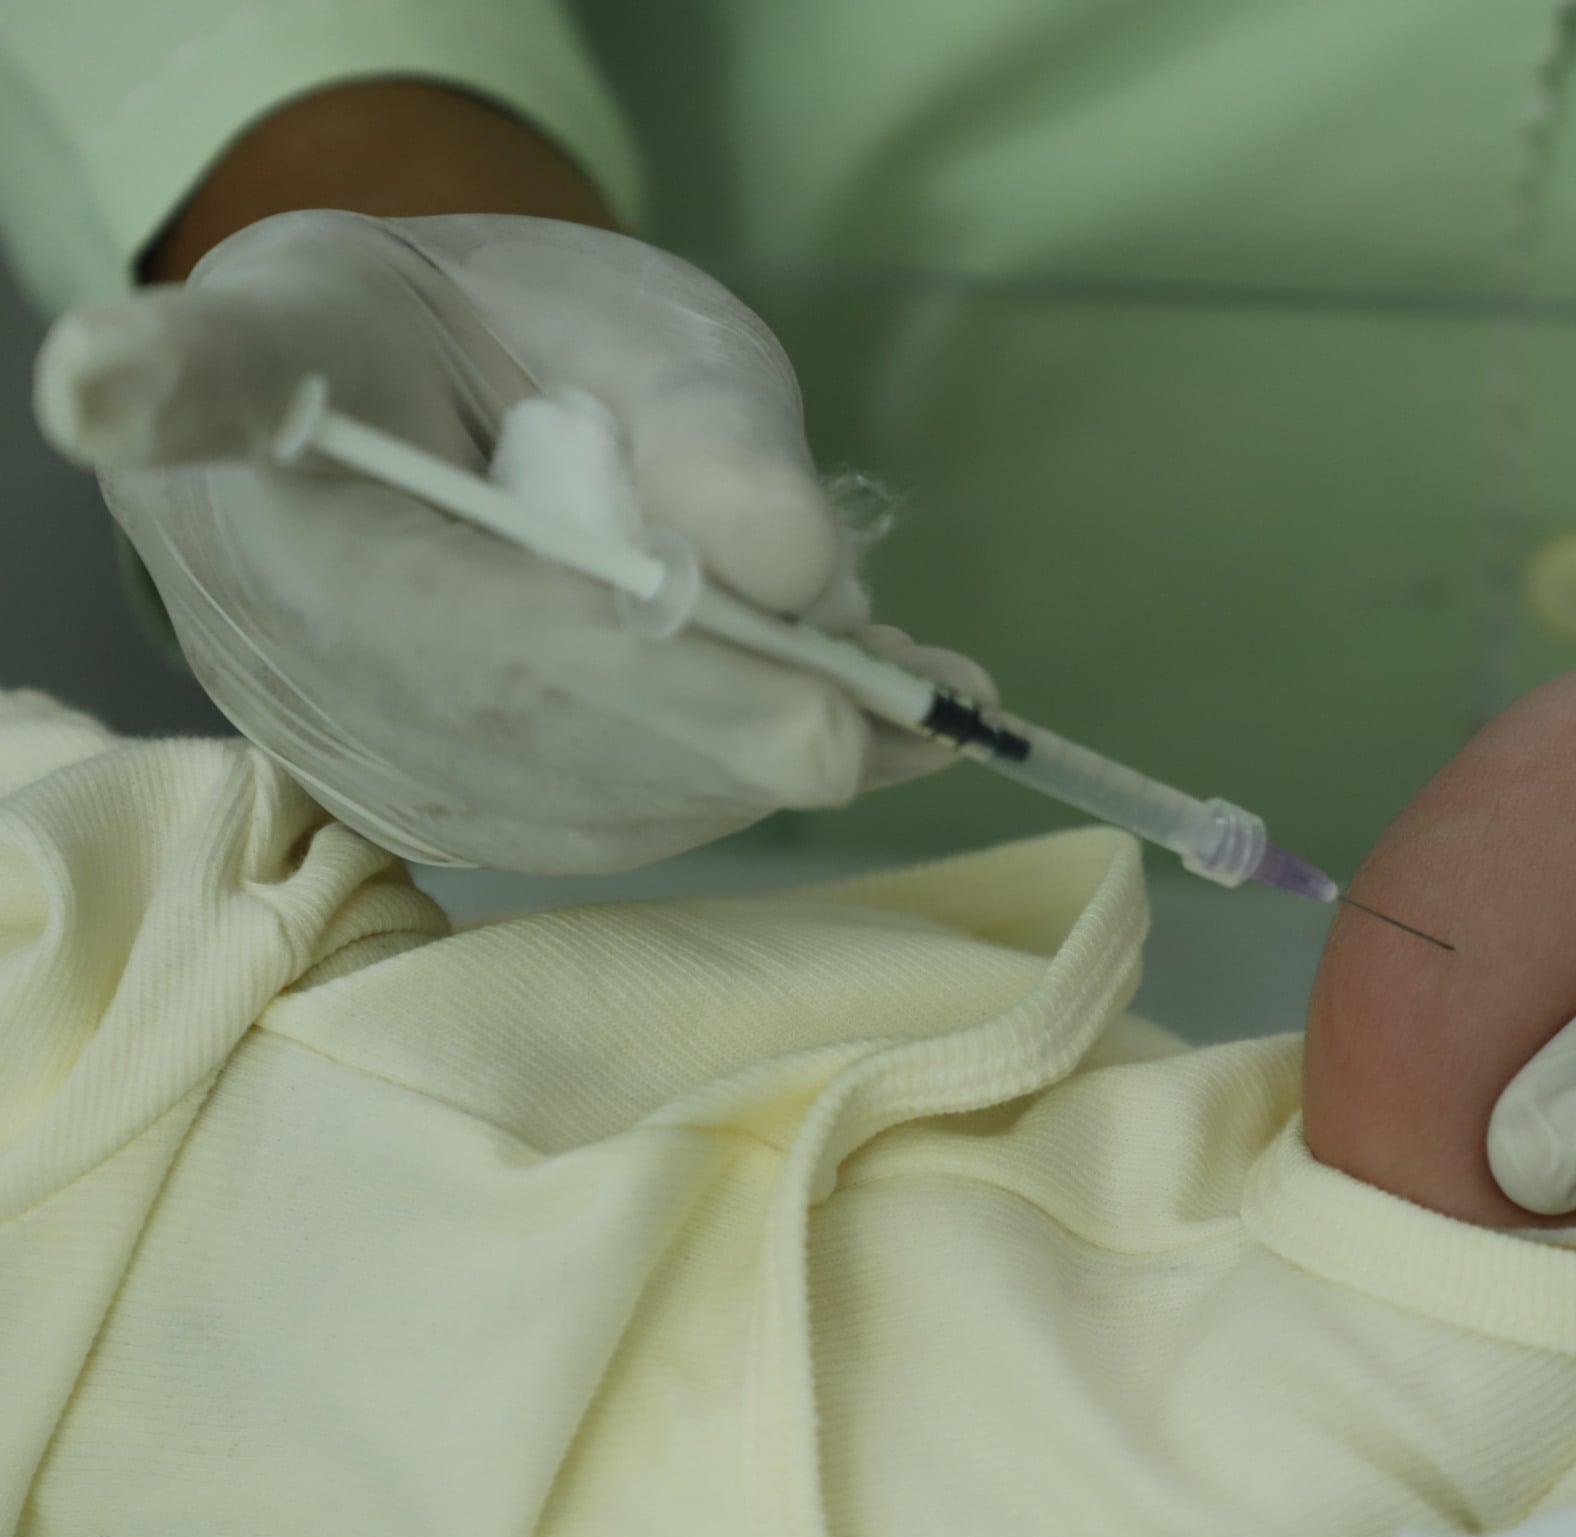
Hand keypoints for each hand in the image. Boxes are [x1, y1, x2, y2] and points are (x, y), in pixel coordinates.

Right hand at [35, 210, 987, 872]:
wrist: (349, 387)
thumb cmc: (484, 323)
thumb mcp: (604, 305)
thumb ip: (699, 416)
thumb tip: (800, 563)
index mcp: (279, 483)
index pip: (460, 618)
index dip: (647, 672)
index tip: (824, 706)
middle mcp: (290, 655)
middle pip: (556, 743)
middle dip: (761, 723)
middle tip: (929, 702)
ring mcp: (364, 755)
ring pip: (599, 805)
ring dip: (764, 755)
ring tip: (910, 695)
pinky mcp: (443, 812)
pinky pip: (612, 825)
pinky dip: (737, 776)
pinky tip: (841, 717)